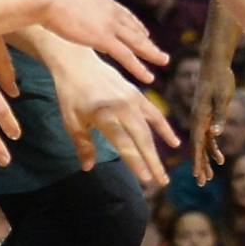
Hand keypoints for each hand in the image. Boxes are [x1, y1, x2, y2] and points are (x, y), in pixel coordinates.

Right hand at [31, 0, 168, 85]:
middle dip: (147, 41)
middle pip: (134, 29)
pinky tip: (148, 77)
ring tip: (164, 61)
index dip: (135, 25)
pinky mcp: (104, 38)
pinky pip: (126, 56)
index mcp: (102, 0)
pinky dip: (138, 67)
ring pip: (136, 42)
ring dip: (152, 53)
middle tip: (159, 51)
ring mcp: (109, 24)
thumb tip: (67, 13)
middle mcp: (111, 11)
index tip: (144, 32)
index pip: (124, 14)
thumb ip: (74, 8)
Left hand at [38, 44, 178, 188]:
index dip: (136, 162)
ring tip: (163, 173)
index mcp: (104, 115)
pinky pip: (154, 114)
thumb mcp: (71, 121)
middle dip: (152, 162)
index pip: (124, 143)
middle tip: (161, 183)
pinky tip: (173, 143)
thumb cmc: (71, 94)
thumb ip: (83, 144)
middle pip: (141, 139)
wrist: (78, 63)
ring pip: (149, 130)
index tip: (146, 179)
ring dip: (158, 152)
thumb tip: (88, 168)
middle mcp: (121, 108)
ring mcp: (132, 100)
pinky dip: (164, 129)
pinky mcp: (137, 94)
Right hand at [188, 58, 239, 184]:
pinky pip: (208, 136)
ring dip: (206, 160)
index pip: (198, 144)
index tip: (198, 176)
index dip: (198, 161)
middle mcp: (198, 120)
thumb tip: (216, 134)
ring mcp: (202, 118)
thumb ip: (220, 116)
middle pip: (198, 147)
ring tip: (209, 177)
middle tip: (202, 183)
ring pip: (203, 144)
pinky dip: (212, 148)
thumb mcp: (223, 97)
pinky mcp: (208, 115)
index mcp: (200, 117)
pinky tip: (219, 158)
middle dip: (200, 166)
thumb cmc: (220, 78)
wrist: (214, 63)